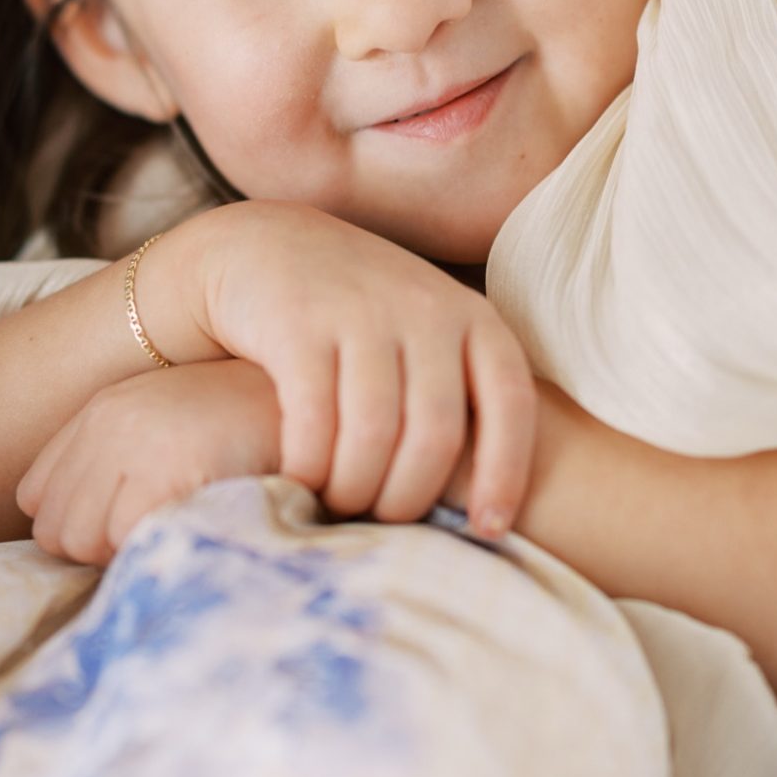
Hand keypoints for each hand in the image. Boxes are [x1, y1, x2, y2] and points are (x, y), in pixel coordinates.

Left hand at [15, 357, 283, 567]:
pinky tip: (198, 526)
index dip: (80, 526)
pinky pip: (123, 542)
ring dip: (129, 553)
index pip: (36, 498)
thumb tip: (63, 538)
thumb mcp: (176, 436)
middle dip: (101, 548)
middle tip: (163, 532)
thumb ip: (117, 470)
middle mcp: (110, 420)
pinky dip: (156, 550)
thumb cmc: (257, 441)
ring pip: (83, 542)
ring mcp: (137, 442)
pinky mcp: (167, 469)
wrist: (330, 411)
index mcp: (105, 410)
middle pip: (54, 530)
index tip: (132, 523)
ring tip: (182, 528)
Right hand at [142, 202, 537, 535]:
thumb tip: (491, 503)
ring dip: (356, 489)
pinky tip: (301, 479)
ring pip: (374, 434)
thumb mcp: (428, 334)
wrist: (265, 246)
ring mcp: (361, 312)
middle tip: (384, 522)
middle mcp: (425, 309)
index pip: (511, 403)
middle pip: (437, 433)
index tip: (489, 529)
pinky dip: (309, 466)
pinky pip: (314, 420)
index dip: (506, 474)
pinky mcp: (298, 325)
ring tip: (341, 505)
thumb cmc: (358, 317)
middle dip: (410, 496)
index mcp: (473, 318)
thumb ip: (461, 393)